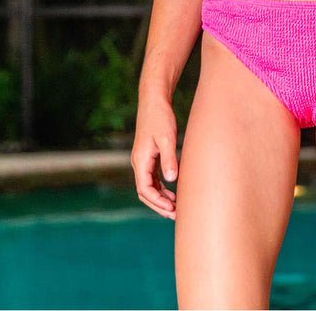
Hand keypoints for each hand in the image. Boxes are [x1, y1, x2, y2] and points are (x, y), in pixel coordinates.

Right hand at [131, 94, 178, 219]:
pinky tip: (173, 192)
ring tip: (176, 208)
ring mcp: (143, 160)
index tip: (171, 209)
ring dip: (160, 198)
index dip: (157, 202)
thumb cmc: (160, 117)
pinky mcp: (149, 156)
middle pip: (145, 192)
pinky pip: (152, 178)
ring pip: (149, 186)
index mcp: (140, 161)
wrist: (154, 100)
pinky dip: (161, 188)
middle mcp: (139, 163)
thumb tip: (171, 181)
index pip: (144, 189)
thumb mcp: (166, 138)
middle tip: (175, 215)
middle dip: (158, 205)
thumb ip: (169, 159)